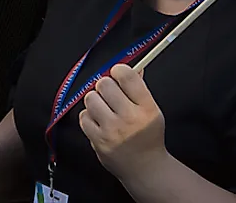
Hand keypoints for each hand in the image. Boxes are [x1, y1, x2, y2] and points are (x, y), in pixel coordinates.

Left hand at [79, 64, 167, 181]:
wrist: (145, 168)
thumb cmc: (147, 136)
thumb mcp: (151, 111)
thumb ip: (139, 88)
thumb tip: (132, 66)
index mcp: (147, 108)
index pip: (126, 76)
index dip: (118, 71)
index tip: (117, 75)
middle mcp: (130, 118)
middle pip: (104, 84)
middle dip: (105, 86)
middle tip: (110, 95)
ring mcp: (112, 131)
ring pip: (91, 98)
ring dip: (95, 101)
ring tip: (104, 110)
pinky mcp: (98, 141)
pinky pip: (83, 116)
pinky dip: (89, 117)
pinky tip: (99, 123)